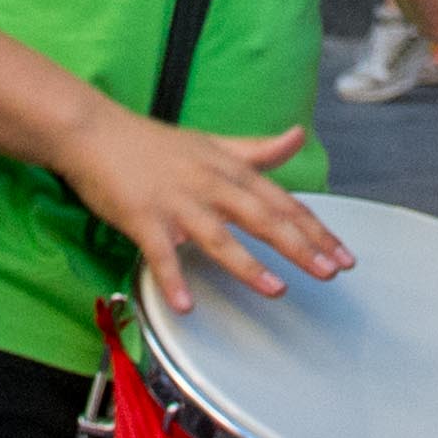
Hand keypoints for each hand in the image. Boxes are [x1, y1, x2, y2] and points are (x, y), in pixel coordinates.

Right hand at [60, 104, 350, 322]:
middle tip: (329, 273)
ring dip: (248, 264)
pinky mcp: (141, 217)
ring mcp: (175, 202)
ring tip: (276, 290)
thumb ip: (258, 148)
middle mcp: (209, 185)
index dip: (315, 229)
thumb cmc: (153, 143)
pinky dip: (172, 278)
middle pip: (261, 217)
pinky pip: (160, 253)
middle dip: (298, 246)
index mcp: (229, 169)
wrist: (93, 132)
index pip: (282, 201)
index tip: (344, 255)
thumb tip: (299, 136)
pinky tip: (185, 305)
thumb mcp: (212, 142)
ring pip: (218, 236)